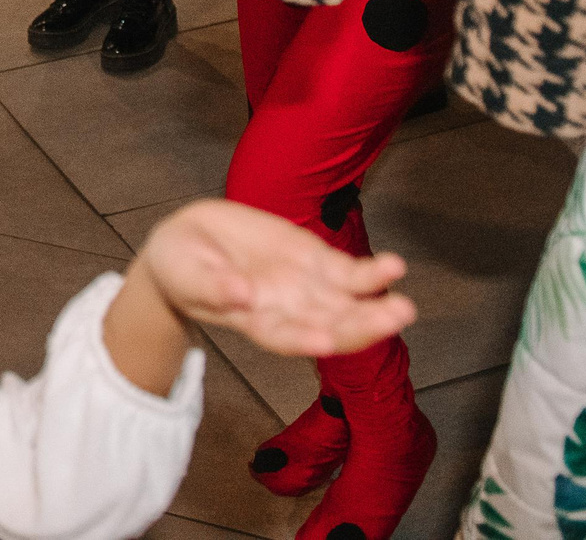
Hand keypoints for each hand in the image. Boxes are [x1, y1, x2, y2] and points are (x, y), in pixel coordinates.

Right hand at [137, 199, 414, 358]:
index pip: (283, 337)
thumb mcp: (184, 274)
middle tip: (394, 318)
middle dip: (362, 325)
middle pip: (329, 325)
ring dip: (377, 305)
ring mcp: (304, 287)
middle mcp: (286, 311)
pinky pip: (348, 271)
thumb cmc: (181, 267)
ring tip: (403, 303)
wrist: (190, 243)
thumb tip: (241, 294)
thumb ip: (211, 286)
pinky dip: (371, 273)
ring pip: (347, 303)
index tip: (325, 341)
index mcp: (253, 320)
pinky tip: (394, 268)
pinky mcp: (313, 259)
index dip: (303, 339)